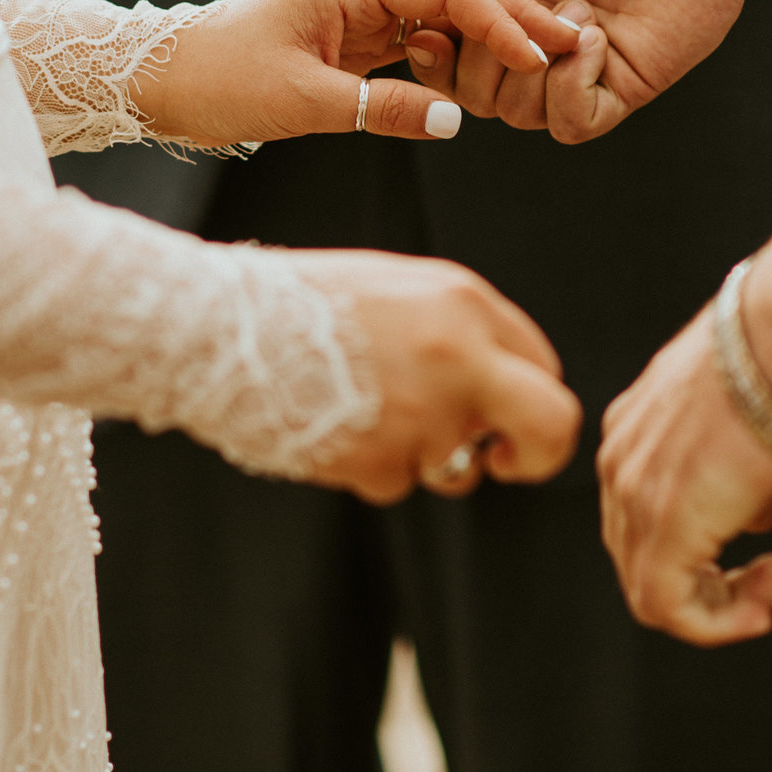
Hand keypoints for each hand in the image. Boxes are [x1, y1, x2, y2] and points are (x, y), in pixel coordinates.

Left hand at [139, 0, 580, 147]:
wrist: (162, 79)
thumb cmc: (218, 78)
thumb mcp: (302, 102)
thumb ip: (381, 109)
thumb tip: (457, 118)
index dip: (500, 17)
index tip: (542, 49)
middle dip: (513, 16)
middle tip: (570, 43)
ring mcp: (359, 13)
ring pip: (442, 18)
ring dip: (491, 37)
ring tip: (544, 58)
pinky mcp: (353, 42)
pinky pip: (419, 44)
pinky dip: (457, 58)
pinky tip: (487, 77)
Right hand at [291, 248, 581, 502]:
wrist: (219, 331)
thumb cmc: (306, 303)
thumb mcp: (398, 288)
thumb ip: (461, 330)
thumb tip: (505, 388)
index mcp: (464, 304)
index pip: (543, 365)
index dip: (527, 398)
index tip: (505, 419)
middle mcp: (459, 359)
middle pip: (552, 424)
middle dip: (540, 455)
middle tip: (510, 462)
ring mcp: (423, 416)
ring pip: (454, 469)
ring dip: (421, 457)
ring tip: (358, 410)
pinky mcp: (381, 463)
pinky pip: (394, 482)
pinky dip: (368, 465)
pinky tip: (330, 424)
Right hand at [423, 0, 766, 141]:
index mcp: (510, 0)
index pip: (451, 54)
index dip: (434, 50)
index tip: (433, 25)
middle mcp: (541, 40)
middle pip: (475, 95)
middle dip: (478, 58)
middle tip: (519, 6)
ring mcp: (583, 66)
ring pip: (518, 114)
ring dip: (530, 62)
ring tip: (576, 8)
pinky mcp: (627, 84)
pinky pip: (574, 122)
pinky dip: (567, 88)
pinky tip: (593, 37)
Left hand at [597, 299, 771, 645]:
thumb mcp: (750, 420)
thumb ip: (737, 478)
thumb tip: (751, 519)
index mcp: (634, 429)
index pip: (642, 517)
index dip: (697, 552)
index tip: (754, 556)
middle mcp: (620, 461)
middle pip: (640, 557)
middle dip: (712, 584)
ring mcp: (634, 493)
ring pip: (651, 590)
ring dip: (721, 608)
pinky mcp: (663, 525)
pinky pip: (668, 606)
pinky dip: (716, 624)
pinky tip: (762, 607)